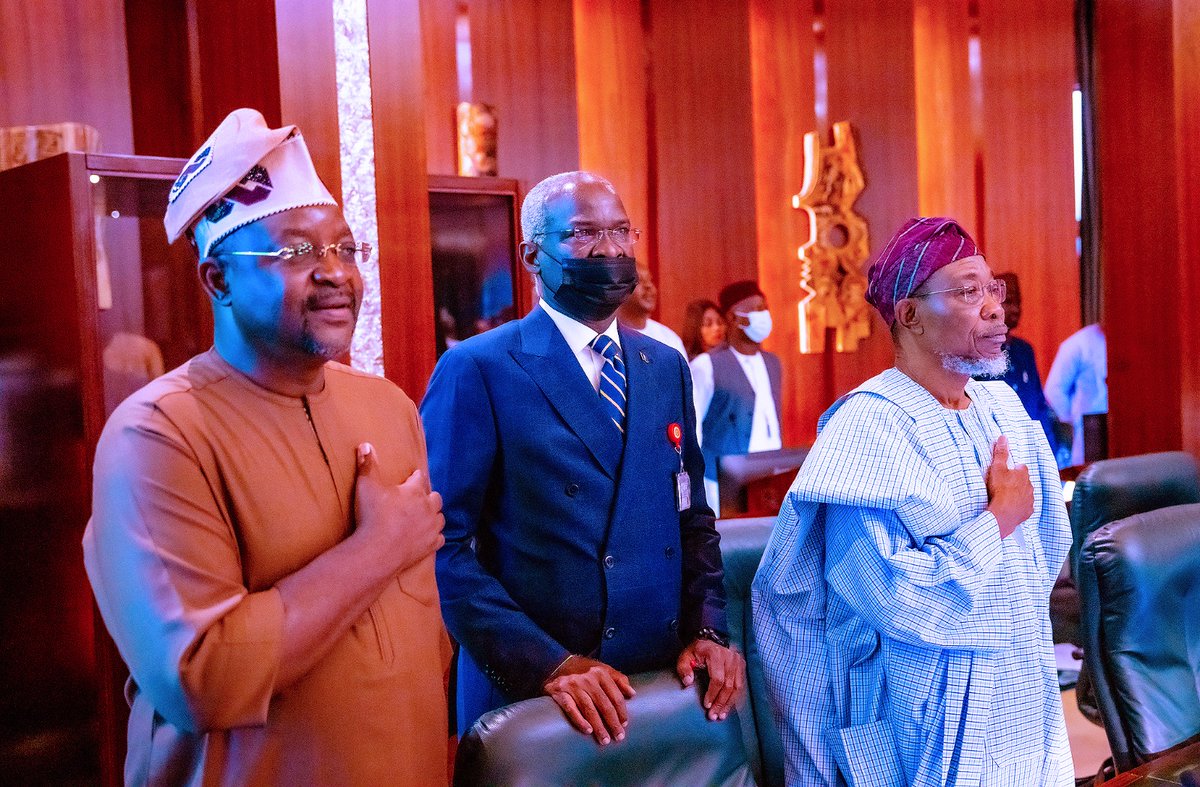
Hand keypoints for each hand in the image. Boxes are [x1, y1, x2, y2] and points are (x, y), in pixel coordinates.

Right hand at [353, 442, 444, 571]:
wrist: (379, 550)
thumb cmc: (373, 516)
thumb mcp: (366, 486)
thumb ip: (367, 465)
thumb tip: (365, 445)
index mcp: (414, 491)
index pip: (420, 478)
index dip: (415, 477)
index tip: (413, 477)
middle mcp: (428, 507)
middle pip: (435, 498)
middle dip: (428, 497)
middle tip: (419, 499)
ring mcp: (431, 527)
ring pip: (440, 518)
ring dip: (434, 516)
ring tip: (425, 517)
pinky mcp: (431, 545)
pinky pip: (440, 538)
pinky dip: (435, 537)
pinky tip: (429, 537)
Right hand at [543, 656, 634, 744]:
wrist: (558, 664)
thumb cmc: (585, 671)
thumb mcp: (603, 670)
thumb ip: (619, 679)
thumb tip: (632, 694)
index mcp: (601, 673)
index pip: (615, 696)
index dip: (622, 712)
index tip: (624, 725)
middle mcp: (587, 679)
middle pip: (604, 705)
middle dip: (612, 723)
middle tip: (618, 737)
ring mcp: (573, 685)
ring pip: (589, 709)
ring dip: (598, 726)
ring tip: (604, 739)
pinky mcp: (560, 692)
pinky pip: (571, 709)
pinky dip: (580, 720)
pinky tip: (587, 730)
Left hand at [676, 639, 745, 720]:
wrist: (709, 641)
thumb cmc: (696, 651)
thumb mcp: (685, 656)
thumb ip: (684, 669)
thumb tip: (687, 682)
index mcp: (715, 654)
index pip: (717, 678)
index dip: (712, 694)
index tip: (707, 705)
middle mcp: (730, 657)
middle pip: (728, 685)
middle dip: (720, 702)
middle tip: (714, 715)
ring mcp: (738, 661)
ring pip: (737, 687)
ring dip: (729, 703)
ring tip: (721, 714)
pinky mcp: (741, 665)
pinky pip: (741, 685)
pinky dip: (735, 697)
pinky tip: (729, 707)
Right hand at [985, 436, 1033, 537]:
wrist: (1004, 513)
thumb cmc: (1000, 489)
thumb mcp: (997, 468)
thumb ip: (1000, 453)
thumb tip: (1003, 437)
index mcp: (1023, 474)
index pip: (1021, 467)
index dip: (1014, 469)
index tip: (1006, 471)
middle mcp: (1030, 485)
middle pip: (1024, 481)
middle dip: (1017, 481)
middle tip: (1005, 485)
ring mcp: (1030, 499)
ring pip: (1026, 493)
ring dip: (1019, 494)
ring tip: (1007, 497)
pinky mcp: (1028, 511)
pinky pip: (1025, 507)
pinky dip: (1020, 506)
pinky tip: (1012, 508)